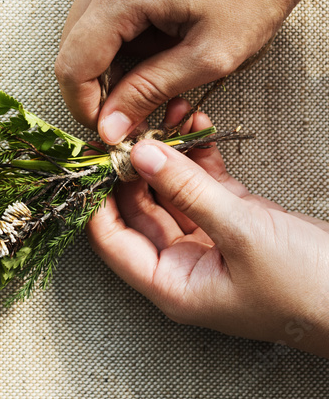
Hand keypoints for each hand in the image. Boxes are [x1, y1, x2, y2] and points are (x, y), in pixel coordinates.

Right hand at [55, 0, 328, 143]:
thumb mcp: (209, 55)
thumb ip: (150, 92)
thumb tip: (109, 127)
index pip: (73, 64)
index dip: (83, 104)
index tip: (108, 125)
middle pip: (72, 42)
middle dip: (96, 80)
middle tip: (134, 100)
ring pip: (86, 19)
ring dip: (110, 50)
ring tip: (159, 55)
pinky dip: (120, 21)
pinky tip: (159, 26)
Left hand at [88, 102, 328, 356]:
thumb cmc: (307, 288)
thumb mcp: (242, 233)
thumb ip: (188, 191)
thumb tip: (140, 154)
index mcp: (170, 284)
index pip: (111, 239)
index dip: (96, 196)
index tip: (92, 154)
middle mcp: (181, 266)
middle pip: (136, 211)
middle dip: (131, 167)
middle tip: (123, 124)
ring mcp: (208, 243)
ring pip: (171, 193)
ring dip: (166, 154)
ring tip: (162, 111)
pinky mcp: (237, 223)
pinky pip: (204, 186)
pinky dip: (199, 156)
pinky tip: (194, 121)